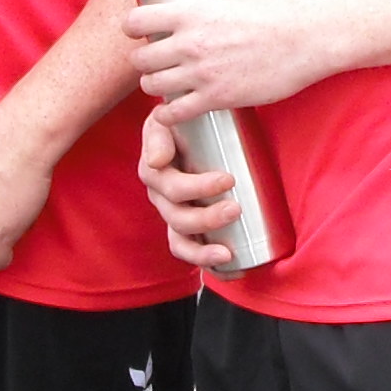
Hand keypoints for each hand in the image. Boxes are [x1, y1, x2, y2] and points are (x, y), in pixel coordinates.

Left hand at [123, 0, 333, 122]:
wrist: (311, 39)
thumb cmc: (283, 12)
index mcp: (193, 12)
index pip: (137, 20)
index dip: (133, 27)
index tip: (138, 32)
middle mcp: (190, 42)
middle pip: (140, 59)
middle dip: (144, 62)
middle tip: (154, 64)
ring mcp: (202, 73)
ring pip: (152, 87)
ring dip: (155, 87)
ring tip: (164, 86)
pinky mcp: (218, 98)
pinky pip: (175, 113)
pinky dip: (169, 115)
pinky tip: (172, 112)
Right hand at [138, 113, 244, 271]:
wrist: (190, 125)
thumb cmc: (182, 120)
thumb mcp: (165, 118)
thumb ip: (159, 131)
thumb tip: (158, 161)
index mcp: (155, 173)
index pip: (172, 188)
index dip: (198, 188)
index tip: (228, 179)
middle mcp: (161, 198)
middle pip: (178, 218)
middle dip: (207, 218)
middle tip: (235, 209)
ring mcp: (173, 216)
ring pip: (180, 242)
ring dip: (203, 252)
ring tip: (228, 253)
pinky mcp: (188, 229)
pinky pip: (192, 252)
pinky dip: (208, 265)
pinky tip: (232, 272)